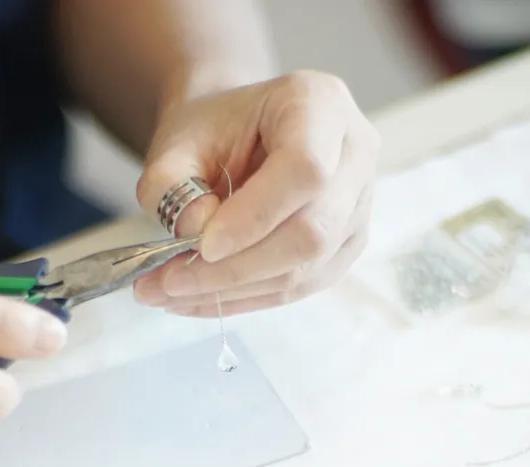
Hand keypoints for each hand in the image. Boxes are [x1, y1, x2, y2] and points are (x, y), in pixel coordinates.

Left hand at [133, 70, 379, 316]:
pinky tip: (200, 299)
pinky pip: (301, 286)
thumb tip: (197, 232)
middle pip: (312, 232)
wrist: (239, 135)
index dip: (254, 217)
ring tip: (172, 294)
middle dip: (238, 268)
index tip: (201, 246)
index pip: (305, 170)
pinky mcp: (345, 247)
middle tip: (172, 282)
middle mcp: (354, 156)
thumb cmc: (214, 130)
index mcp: (321, 104)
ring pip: (306, 269)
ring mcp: (357, 207)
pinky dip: (246, 298)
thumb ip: (172, 181)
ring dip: (236, 291)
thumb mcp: (177, 139)